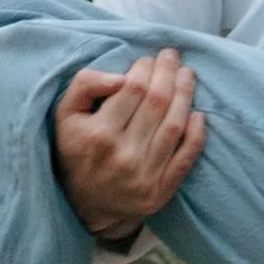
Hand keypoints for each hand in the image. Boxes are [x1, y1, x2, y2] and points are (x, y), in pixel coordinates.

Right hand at [52, 50, 204, 238]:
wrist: (83, 206)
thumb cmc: (75, 150)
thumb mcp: (65, 115)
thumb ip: (85, 85)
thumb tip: (120, 76)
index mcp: (98, 134)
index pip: (133, 88)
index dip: (145, 68)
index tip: (147, 59)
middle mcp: (123, 156)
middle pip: (157, 102)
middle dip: (168, 73)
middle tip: (172, 57)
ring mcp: (144, 177)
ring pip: (175, 125)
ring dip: (185, 94)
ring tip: (187, 75)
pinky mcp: (160, 192)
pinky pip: (186, 157)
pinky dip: (197, 133)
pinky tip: (198, 114)